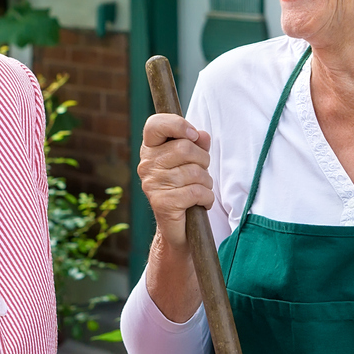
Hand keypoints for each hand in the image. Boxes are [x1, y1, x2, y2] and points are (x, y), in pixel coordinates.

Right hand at [137, 114, 213, 252]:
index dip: (177, 124)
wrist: (179, 228)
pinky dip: (207, 197)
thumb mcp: (193, 161)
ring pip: (194, 171)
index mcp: (151, 149)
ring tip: (200, 190)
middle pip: (184, 148)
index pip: (155, 124)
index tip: (193, 135)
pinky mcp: (162, 203)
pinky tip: (202, 202)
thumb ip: (197, 144)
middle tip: (201, 172)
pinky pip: (196, 191)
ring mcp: (152, 184)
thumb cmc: (186, 188)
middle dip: (203, 160)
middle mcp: (146, 164)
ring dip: (206, 182)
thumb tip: (202, 135)